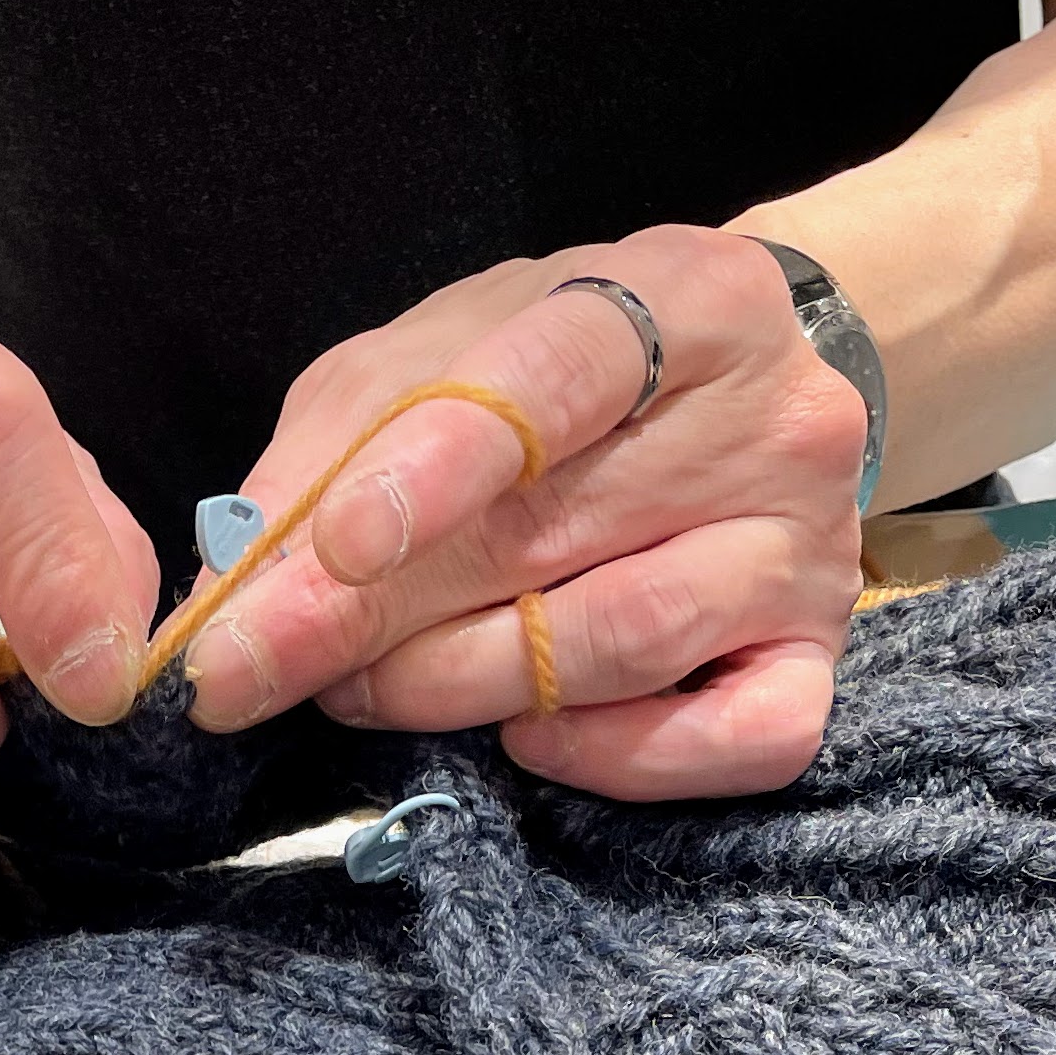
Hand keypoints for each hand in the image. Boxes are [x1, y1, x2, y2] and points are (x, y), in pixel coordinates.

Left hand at [185, 228, 868, 800]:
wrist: (756, 394)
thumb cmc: (570, 377)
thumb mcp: (450, 352)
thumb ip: (346, 440)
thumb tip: (239, 578)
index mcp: (685, 295)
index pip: (558, 372)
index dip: (435, 465)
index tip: (329, 547)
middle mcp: (772, 419)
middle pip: (555, 534)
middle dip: (375, 615)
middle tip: (260, 664)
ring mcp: (806, 549)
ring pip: (618, 645)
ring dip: (459, 687)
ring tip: (364, 689)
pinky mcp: (816, 660)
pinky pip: (723, 744)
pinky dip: (605, 759)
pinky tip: (527, 734)